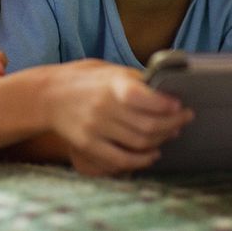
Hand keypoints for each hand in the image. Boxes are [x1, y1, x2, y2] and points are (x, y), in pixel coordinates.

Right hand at [43, 60, 193, 175]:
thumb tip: (166, 90)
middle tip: (184, 120)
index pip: (147, 98)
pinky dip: (141, 160)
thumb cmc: (85, 79)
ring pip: (139, 143)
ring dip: (161, 141)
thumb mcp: (110, 70)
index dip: (169, 106)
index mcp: (112, 85)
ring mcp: (95, 129)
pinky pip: (121, 160)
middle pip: (149, 125)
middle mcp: (104, 107)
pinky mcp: (88, 146)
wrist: (47, 95)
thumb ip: (136, 80)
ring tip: (171, 133)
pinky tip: (152, 154)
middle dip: (173, 124)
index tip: (182, 106)